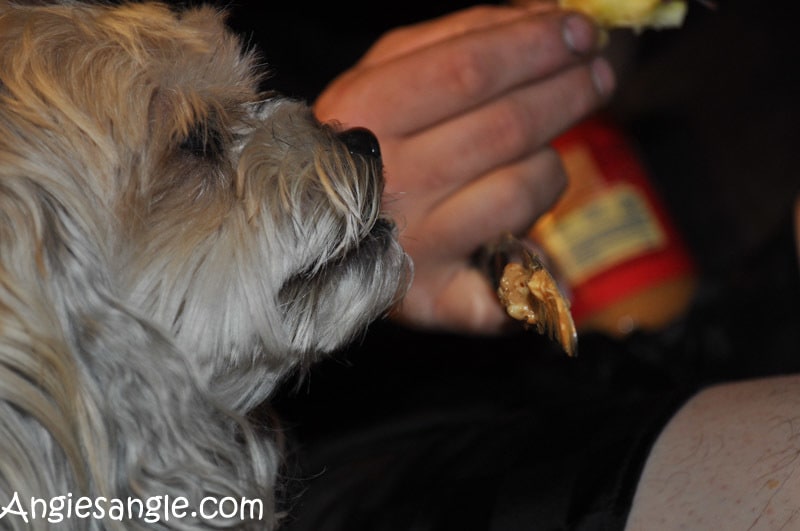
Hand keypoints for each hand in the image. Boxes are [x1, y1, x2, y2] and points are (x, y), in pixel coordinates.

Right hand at [315, 5, 613, 332]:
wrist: (313, 222)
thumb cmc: (367, 138)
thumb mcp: (389, 70)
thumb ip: (459, 36)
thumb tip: (546, 15)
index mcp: (366, 113)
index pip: (468, 69)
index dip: (535, 45)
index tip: (581, 30)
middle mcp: (386, 182)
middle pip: (504, 127)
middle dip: (568, 91)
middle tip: (598, 74)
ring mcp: (411, 243)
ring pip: (520, 188)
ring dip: (552, 160)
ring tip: (547, 149)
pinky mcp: (434, 297)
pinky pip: (512, 272)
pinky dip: (540, 262)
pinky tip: (543, 253)